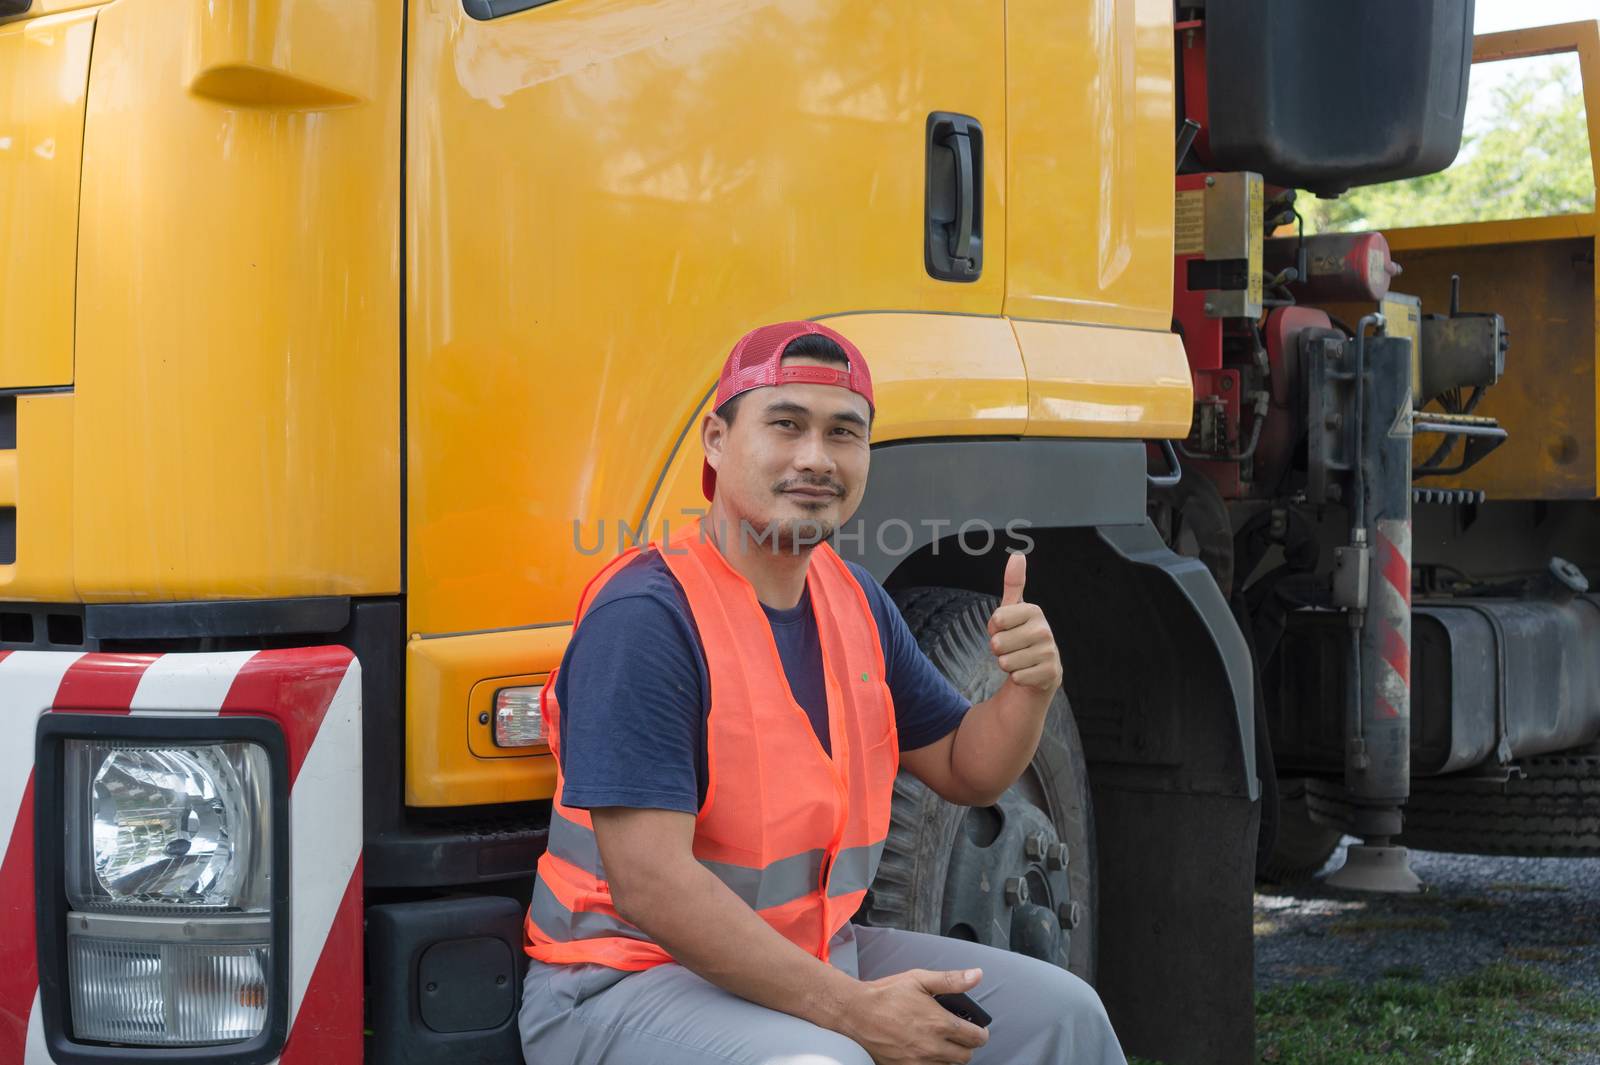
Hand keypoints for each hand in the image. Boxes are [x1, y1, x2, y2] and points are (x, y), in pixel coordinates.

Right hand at [838, 967, 988, 1063]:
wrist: (856, 1013)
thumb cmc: (886, 995)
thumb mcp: (919, 979)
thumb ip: (951, 980)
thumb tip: (977, 975)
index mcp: (940, 1023)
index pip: (976, 1038)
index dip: (981, 1033)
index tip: (977, 1029)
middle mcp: (933, 1046)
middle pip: (966, 1056)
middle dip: (967, 1046)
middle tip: (959, 1035)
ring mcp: (919, 1061)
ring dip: (950, 1056)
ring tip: (940, 1041)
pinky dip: (933, 1063)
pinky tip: (925, 1050)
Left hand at [987, 552, 1062, 694]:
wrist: (1039, 670)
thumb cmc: (1021, 636)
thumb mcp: (1014, 610)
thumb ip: (1013, 583)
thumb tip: (1018, 555)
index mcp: (1034, 611)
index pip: (995, 620)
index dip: (994, 629)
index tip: (1006, 630)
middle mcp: (1044, 630)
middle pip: (997, 644)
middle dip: (999, 650)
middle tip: (1013, 648)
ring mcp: (1049, 653)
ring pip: (1005, 662)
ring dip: (1007, 664)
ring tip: (1020, 659)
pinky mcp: (1050, 674)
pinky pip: (1016, 677)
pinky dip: (1017, 678)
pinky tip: (1028, 672)